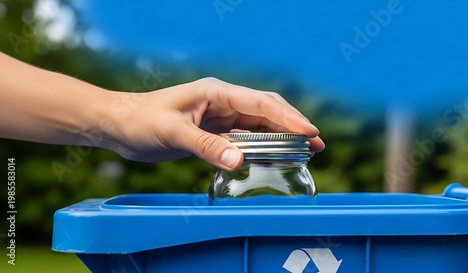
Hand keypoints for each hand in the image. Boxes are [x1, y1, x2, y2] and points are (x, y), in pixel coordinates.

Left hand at [101, 77, 324, 170]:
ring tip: (305, 151)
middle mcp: (221, 102)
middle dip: (292, 125)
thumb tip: (239, 161)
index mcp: (215, 92)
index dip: (287, 117)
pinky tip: (274, 156)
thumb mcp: (172, 132)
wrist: (120, 126)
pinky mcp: (213, 132)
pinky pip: (244, 139)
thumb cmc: (140, 120)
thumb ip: (206, 146)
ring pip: (258, 125)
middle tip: (316, 143)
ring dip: (280, 137)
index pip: (259, 102)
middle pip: (266, 111)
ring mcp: (219, 117)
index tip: (309, 131)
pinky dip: (261, 147)